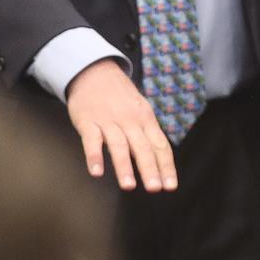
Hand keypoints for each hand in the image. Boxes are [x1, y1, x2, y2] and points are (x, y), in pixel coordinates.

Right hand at [66, 58, 176, 191]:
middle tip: (155, 188)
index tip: (171, 186)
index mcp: (146, 119)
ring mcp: (109, 121)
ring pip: (119, 145)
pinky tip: (96, 172)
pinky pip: (91, 140)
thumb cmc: (119, 96)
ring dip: (124, 166)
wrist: (94, 71)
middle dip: (150, 169)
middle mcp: (130, 120)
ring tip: (129, 186)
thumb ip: (147, 133)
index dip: (166, 166)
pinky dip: (94, 156)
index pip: (160, 145)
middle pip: (142, 147)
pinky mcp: (88, 121)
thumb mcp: (139, 110)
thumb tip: (159, 160)